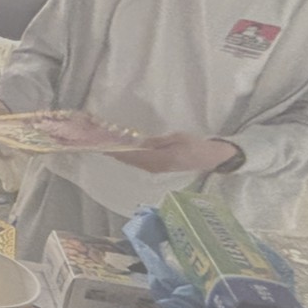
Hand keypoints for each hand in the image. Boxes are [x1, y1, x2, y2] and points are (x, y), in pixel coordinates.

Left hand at [114, 133, 237, 174]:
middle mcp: (154, 167)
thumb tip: (140, 143)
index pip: (133, 155)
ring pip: (132, 162)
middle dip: (115, 153)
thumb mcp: (176, 138)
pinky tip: (121, 150)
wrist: (208, 158)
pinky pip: (138, 162)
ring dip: (120, 155)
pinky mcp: (157, 167)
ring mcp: (155, 168)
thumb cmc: (194, 145)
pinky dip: (128, 156)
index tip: (103, 146)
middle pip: (130, 160)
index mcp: (160, 159)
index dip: (117, 151)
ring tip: (106, 146)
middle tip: (99, 144)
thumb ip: (157, 142)